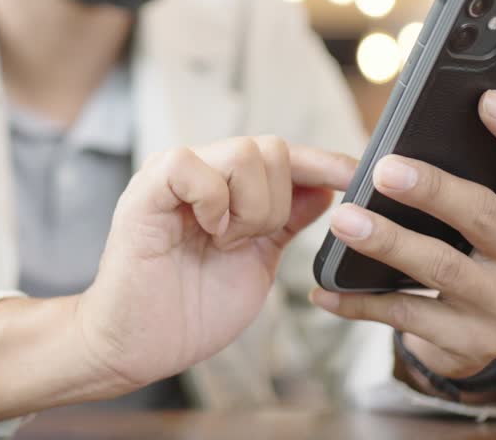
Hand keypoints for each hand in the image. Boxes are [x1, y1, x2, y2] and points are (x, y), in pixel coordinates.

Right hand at [77, 137, 354, 391]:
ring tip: (223, 242)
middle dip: (276, 203)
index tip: (356, 177)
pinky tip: (208, 232)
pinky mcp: (146, 190)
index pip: (285, 156)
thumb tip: (325, 189)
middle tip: (248, 242)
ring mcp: (172, 177)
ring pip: (242, 152)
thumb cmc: (191, 310)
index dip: (323, 163)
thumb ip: (286, 222)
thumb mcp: (257, 261)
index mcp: (226, 186)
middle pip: (271, 148)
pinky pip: (190, 165)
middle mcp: (200, 170)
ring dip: (248, 208)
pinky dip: (212, 201)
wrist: (139, 346)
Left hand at [309, 90, 495, 378]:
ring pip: (442, 267)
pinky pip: (409, 316)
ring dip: (388, 242)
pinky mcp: (475, 343)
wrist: (474, 336)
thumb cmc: (465, 249)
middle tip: (382, 170)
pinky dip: (360, 301)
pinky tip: (324, 289)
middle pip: (483, 215)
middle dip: (432, 189)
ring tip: (343, 221)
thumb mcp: (476, 214)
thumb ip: (460, 177)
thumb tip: (400, 139)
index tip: (487, 98)